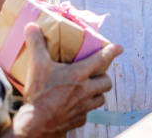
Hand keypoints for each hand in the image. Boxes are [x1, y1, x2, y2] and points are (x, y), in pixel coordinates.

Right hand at [12, 23, 122, 137]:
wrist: (36, 124)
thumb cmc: (39, 94)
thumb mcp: (36, 65)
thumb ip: (36, 44)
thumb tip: (32, 26)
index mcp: (79, 75)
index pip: (101, 59)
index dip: (111, 52)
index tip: (119, 48)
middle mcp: (86, 91)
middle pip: (106, 82)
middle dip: (104, 77)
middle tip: (97, 74)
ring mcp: (84, 107)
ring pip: (100, 99)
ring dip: (97, 93)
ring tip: (89, 89)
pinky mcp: (78, 120)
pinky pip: (87, 113)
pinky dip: (84, 108)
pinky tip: (75, 106)